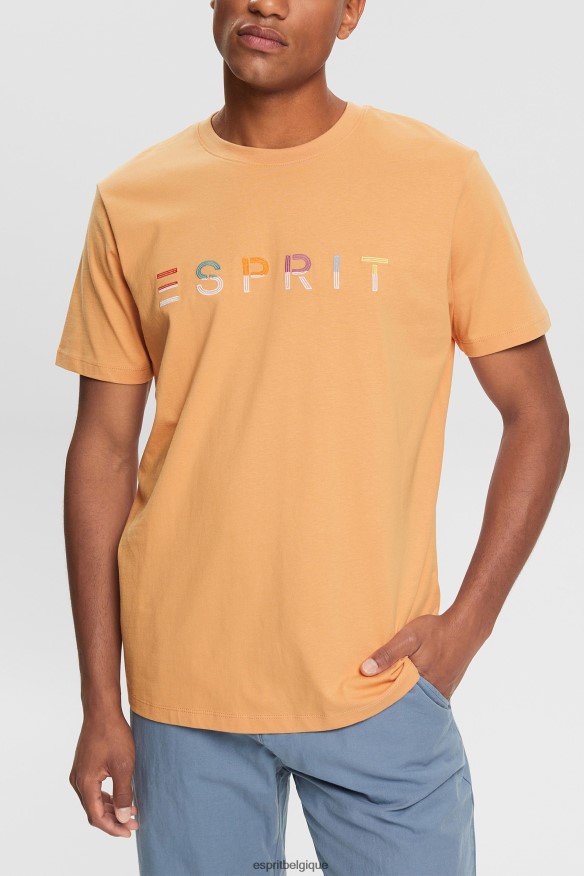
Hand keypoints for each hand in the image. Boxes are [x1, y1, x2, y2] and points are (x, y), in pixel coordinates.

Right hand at [69, 709, 138, 836]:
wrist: (102, 710)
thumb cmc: (113, 735)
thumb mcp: (124, 766)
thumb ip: (123, 794)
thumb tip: (123, 817)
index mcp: (85, 783)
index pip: (96, 817)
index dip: (113, 827)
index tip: (129, 832)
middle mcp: (78, 780)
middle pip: (93, 810)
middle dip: (114, 819)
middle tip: (134, 823)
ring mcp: (79, 773)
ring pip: (93, 800)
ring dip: (111, 808)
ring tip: (132, 811)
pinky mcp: (84, 766)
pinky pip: (93, 789)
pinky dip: (107, 797)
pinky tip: (122, 796)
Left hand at [359, 609, 485, 700]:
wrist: (467, 626)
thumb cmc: (437, 631)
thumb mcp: (408, 637)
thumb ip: (388, 654)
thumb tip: (365, 670)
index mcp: (423, 685)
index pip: (398, 702)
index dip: (383, 703)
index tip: (368, 704)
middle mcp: (435, 693)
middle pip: (409, 703)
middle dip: (394, 703)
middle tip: (377, 703)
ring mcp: (443, 691)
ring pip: (420, 699)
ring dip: (407, 696)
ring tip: (392, 694)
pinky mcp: (448, 685)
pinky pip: (430, 694)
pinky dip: (419, 692)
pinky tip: (411, 684)